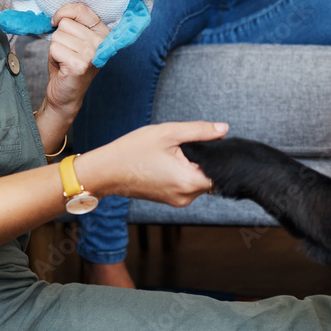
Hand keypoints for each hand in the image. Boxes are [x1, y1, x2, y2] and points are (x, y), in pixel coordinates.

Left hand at [41, 3, 107, 123]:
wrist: (66, 95)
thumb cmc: (67, 64)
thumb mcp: (74, 39)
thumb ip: (73, 22)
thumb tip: (58, 14)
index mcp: (103, 32)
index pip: (80, 8)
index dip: (63, 13)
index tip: (58, 23)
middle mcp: (102, 42)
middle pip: (66, 23)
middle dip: (59, 37)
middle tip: (66, 52)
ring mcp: (92, 53)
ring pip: (58, 35)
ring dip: (56, 48)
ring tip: (65, 59)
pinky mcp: (79, 64)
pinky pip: (54, 48)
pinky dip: (53, 57)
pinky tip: (62, 67)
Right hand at [77, 121, 229, 206]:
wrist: (106, 171)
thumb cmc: (132, 151)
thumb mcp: (168, 133)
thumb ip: (200, 130)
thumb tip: (224, 129)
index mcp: (188, 181)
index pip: (221, 171)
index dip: (219, 154)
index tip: (207, 141)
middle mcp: (187, 196)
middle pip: (211, 176)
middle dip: (204, 159)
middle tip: (184, 144)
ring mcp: (178, 201)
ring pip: (199, 181)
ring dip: (193, 166)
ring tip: (172, 152)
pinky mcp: (171, 200)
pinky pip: (187, 185)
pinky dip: (184, 173)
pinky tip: (169, 162)